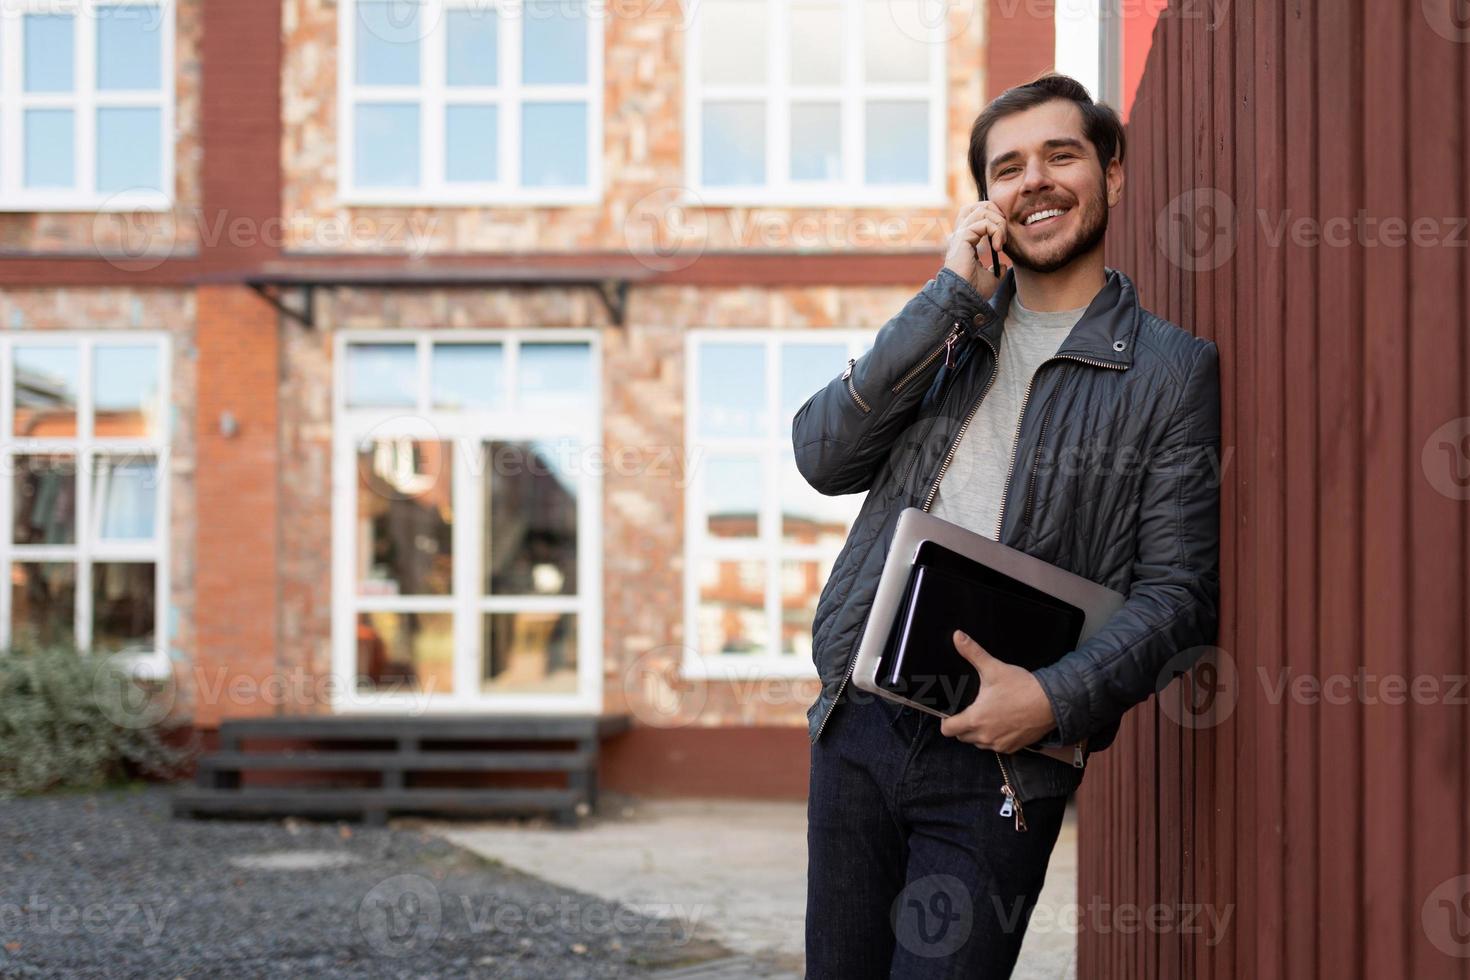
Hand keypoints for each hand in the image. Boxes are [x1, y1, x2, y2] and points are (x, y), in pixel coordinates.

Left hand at [938, 630, 1058, 752]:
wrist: (1051, 702)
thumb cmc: (1022, 687)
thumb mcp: (993, 668)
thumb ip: (972, 653)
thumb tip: (957, 636)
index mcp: (975, 719)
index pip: (948, 730)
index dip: (946, 721)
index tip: (951, 713)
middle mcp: (985, 736)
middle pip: (962, 737)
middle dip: (962, 726)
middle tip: (971, 710)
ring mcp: (999, 744)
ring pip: (979, 743)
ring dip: (979, 733)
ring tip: (987, 715)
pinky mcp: (1012, 747)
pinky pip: (996, 747)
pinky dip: (995, 738)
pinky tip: (1002, 723)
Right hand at [942, 201, 1007, 299]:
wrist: (964, 298)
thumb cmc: (973, 291)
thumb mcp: (991, 278)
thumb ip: (997, 269)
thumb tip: (1004, 266)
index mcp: (966, 241)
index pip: (979, 216)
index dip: (995, 220)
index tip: (1003, 241)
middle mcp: (961, 234)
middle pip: (979, 205)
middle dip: (997, 213)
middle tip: (1004, 234)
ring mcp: (961, 234)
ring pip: (983, 210)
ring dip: (999, 223)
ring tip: (1002, 241)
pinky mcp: (963, 237)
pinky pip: (983, 222)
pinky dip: (995, 230)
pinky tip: (998, 246)